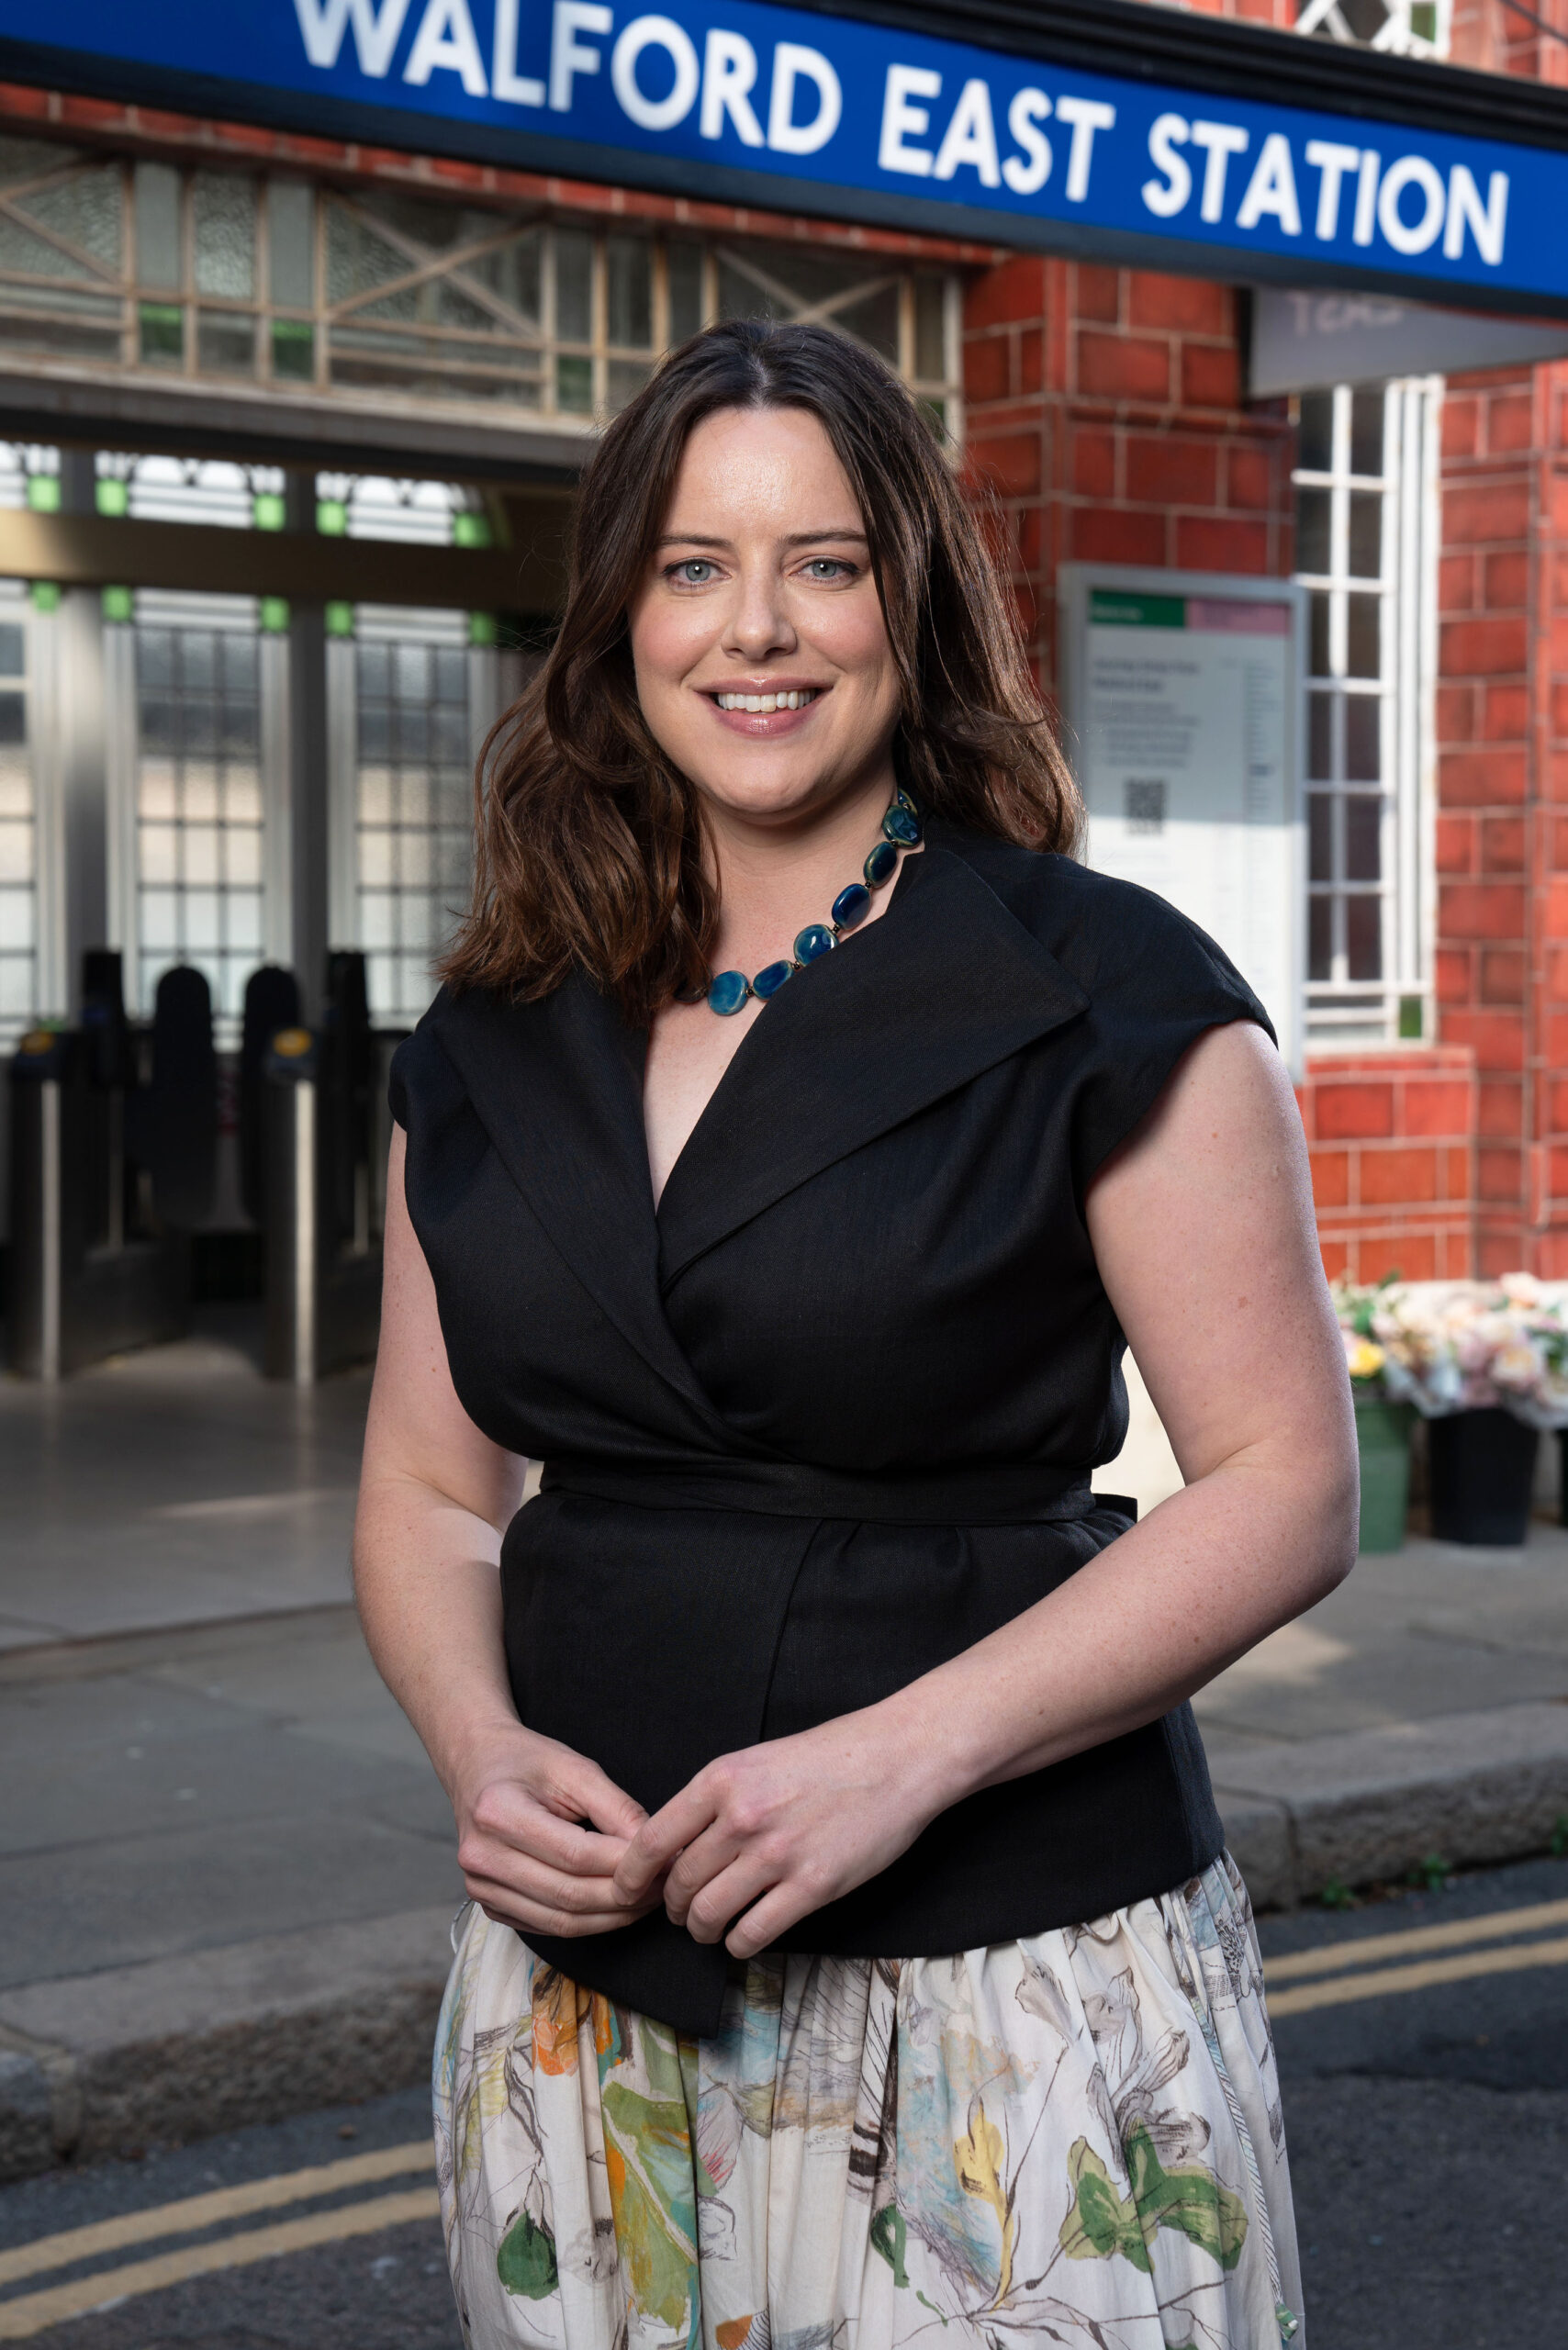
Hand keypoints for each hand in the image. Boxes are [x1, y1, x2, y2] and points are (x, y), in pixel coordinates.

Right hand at [450, 1721, 664, 1938]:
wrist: (477, 1765)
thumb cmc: (527, 1761)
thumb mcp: (575, 1768)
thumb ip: (617, 1809)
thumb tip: (654, 1852)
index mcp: (498, 1812)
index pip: (575, 1854)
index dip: (624, 1864)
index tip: (665, 1862)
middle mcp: (481, 1857)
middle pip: (568, 1895)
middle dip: (625, 1897)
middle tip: (665, 1886)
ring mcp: (480, 1887)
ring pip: (560, 1922)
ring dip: (611, 1917)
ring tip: (647, 1900)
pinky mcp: (488, 1904)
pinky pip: (546, 1927)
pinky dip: (586, 1923)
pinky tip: (614, 1908)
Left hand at [611, 1705, 944, 1960]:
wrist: (897, 1757)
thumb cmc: (830, 1755)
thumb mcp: (757, 1759)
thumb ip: (715, 1799)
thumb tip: (675, 1846)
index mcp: (722, 1779)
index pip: (651, 1842)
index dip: (630, 1877)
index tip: (626, 1893)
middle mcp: (741, 1817)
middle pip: (679, 1884)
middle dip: (673, 1907)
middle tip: (682, 1911)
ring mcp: (777, 1854)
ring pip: (709, 1915)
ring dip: (702, 1930)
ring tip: (711, 1927)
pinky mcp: (812, 1886)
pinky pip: (752, 1934)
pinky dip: (739, 1944)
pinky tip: (745, 1935)